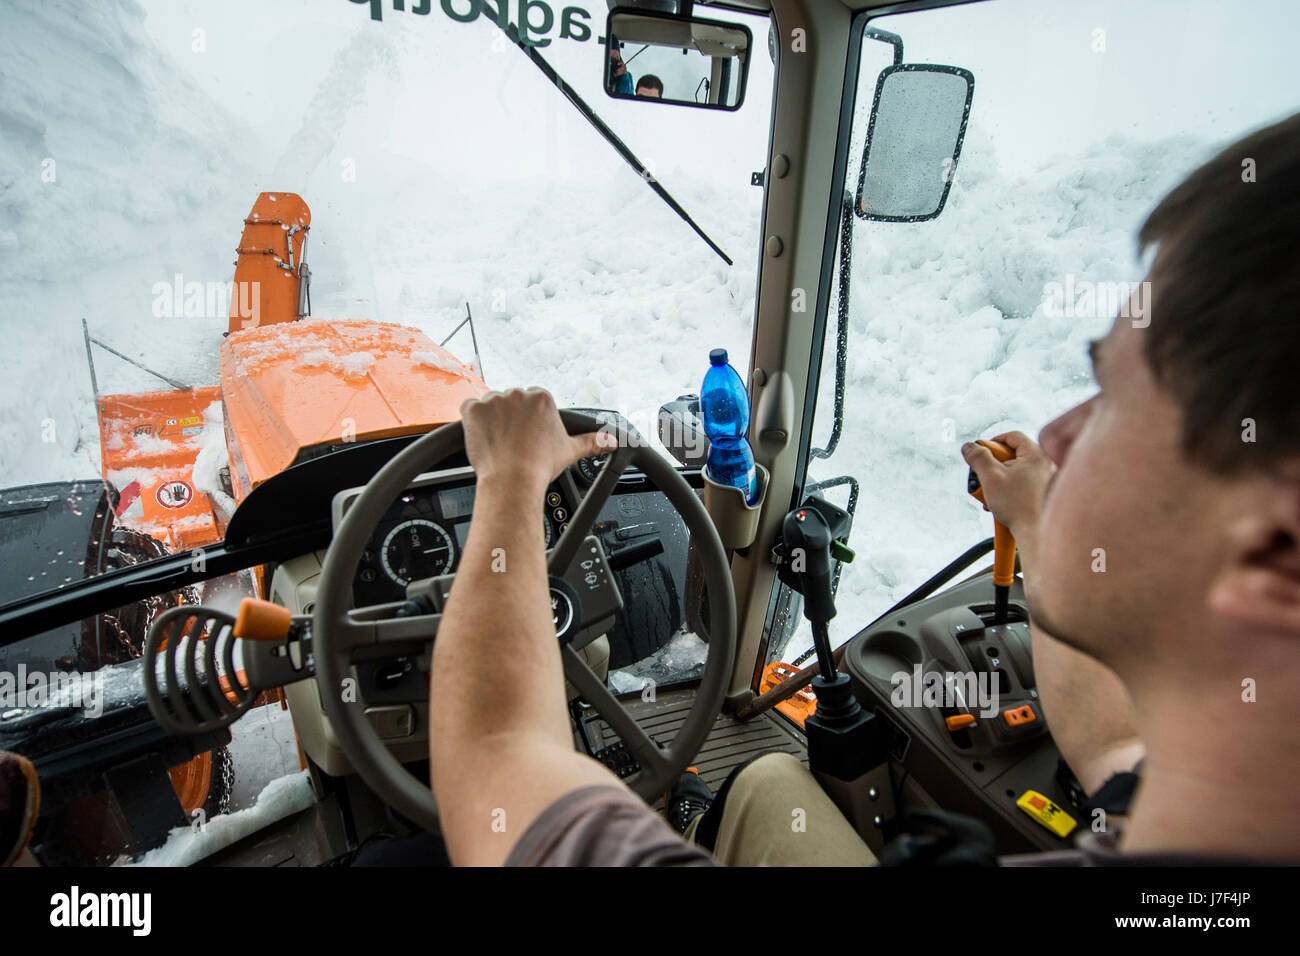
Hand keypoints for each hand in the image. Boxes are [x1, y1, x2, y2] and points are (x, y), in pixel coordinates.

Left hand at [460, 388, 615, 496]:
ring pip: (490, 406)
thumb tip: (612, 441)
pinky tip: (483, 438)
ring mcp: (494, 400)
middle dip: (510, 420)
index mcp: (542, 398)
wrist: (512, 480)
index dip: (528, 421)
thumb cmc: (539, 466)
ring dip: (491, 421)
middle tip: (513, 443)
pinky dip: (473, 422)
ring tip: (499, 443)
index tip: (527, 436)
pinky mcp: (473, 409)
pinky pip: (469, 409)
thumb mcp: (570, 451)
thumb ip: (592, 442)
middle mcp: (518, 394)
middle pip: (511, 403)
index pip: (531, 403)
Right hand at [961, 431, 1053, 543]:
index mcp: (1037, 455)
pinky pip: (1023, 484)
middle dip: (994, 467)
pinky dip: (1009, 491)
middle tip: (985, 477)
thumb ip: (978, 458)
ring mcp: (1047, 479)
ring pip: (1017, 472)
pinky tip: (1001, 503)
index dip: (992, 442)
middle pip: (1013, 455)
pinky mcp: (1044, 494)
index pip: (1012, 436)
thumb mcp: (991, 477)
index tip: (982, 453)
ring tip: (992, 495)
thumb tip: (969, 447)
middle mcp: (1046, 464)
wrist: (1035, 534)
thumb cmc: (1019, 507)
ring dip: (999, 482)